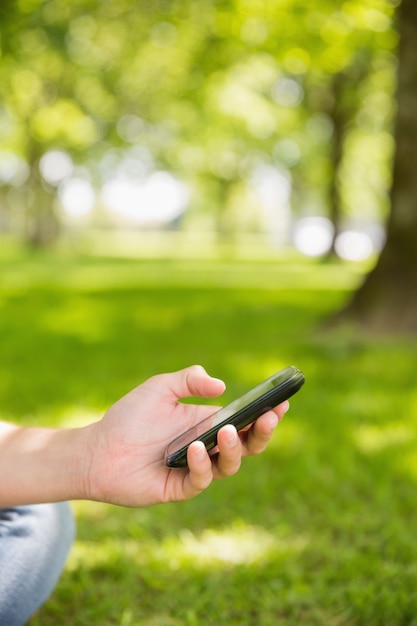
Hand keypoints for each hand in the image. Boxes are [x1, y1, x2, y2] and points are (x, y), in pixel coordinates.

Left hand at [83, 365, 288, 506]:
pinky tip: (194, 448)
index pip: (246, 420)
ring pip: (230, 465)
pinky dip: (202, 464)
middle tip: (269, 417)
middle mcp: (207, 446)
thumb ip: (189, 379)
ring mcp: (195, 468)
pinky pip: (201, 480)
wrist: (96, 450)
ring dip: (234, 449)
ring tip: (227, 431)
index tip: (281, 402)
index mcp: (207, 422)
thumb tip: (222, 386)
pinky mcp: (180, 487)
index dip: (266, 414)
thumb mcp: (159, 388)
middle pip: (247, 445)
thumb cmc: (128, 417)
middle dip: (263, 432)